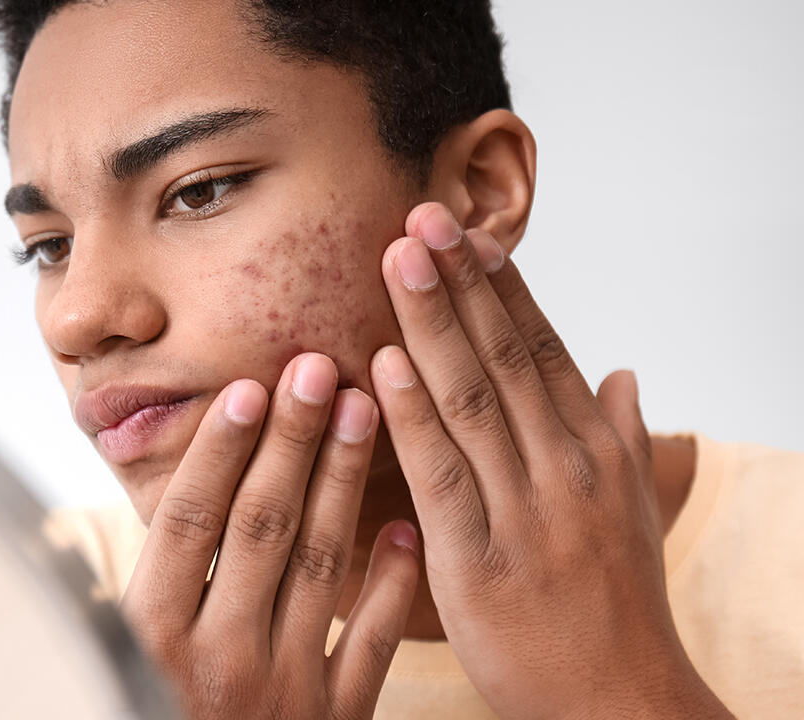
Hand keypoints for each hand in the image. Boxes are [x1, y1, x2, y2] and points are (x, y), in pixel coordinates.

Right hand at [120, 354, 419, 719]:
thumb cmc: (153, 711)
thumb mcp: (121, 651)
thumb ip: (141, 579)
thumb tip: (150, 484)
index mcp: (150, 635)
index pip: (191, 521)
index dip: (221, 449)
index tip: (252, 385)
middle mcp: (215, 658)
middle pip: (262, 526)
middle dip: (294, 440)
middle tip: (321, 365)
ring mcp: (281, 689)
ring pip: (320, 563)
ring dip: (345, 480)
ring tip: (367, 407)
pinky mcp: (335, 719)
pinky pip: (371, 640)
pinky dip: (391, 579)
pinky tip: (404, 522)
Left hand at [371, 203, 729, 718]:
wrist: (622, 702)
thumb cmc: (618, 605)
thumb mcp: (631, 511)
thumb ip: (620, 434)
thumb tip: (622, 372)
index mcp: (593, 451)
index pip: (543, 349)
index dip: (502, 288)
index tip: (467, 232)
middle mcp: (564, 467)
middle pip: (505, 356)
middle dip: (461, 282)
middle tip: (422, 216)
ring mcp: (525, 511)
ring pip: (472, 399)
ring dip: (432, 323)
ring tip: (399, 258)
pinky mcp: (480, 560)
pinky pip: (441, 475)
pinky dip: (412, 416)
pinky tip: (384, 364)